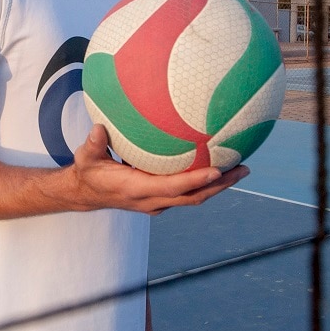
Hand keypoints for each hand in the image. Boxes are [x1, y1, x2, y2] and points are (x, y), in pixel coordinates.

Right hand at [67, 125, 248, 215]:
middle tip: (243, 169)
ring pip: (194, 197)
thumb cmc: (88, 172)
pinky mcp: (160, 200)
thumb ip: (93, 143)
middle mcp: (151, 200)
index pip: (173, 187)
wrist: (86, 194)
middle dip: (220, 185)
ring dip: (218, 186)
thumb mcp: (86, 157)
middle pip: (194, 196)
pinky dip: (205, 183)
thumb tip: (99, 128)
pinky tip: (217, 167)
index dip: (196, 180)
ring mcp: (157, 203)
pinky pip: (187, 193)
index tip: (218, 170)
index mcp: (136, 190)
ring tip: (240, 169)